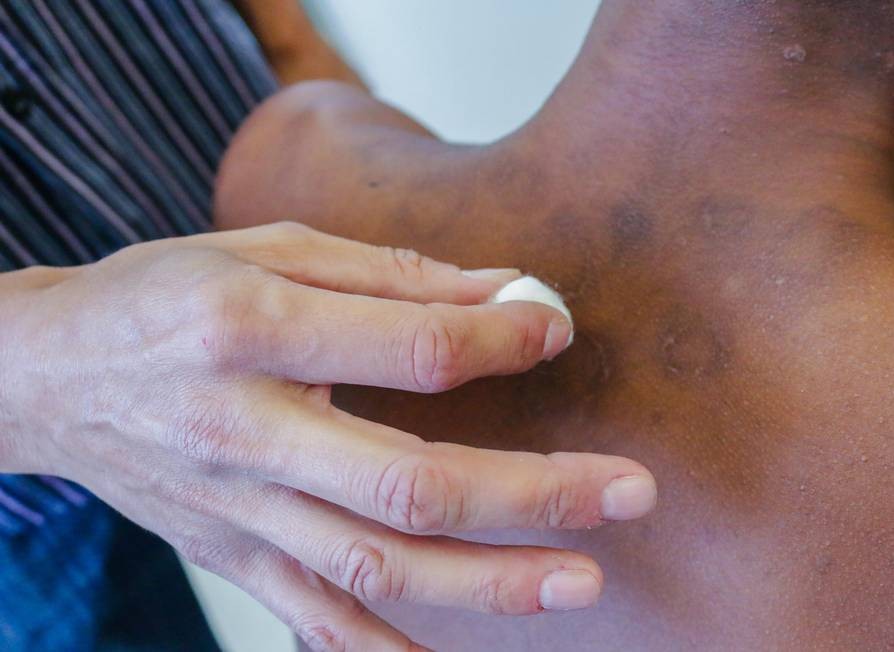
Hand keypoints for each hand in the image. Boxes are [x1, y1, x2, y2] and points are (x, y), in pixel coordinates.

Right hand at [2, 223, 656, 650]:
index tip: (556, 325)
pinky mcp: (233, 557)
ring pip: (379, 568)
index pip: (413, 349)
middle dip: (534, 494)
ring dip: (489, 584)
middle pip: (413, 483)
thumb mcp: (267, 250)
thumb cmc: (166, 296)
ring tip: (580, 581)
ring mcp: (242, 511)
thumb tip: (507, 291)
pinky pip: (316, 622)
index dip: (504, 338)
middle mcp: (250, 433)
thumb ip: (393, 276)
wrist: (50, 375)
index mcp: (253, 330)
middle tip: (630, 492)